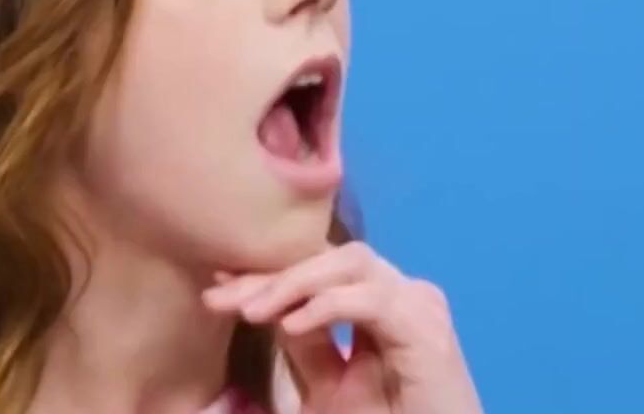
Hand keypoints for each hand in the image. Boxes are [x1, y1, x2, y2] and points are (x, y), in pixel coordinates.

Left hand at [202, 242, 482, 412]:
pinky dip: (327, 307)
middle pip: (330, 257)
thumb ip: (304, 345)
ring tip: (251, 312)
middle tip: (222, 297)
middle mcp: (403, 294)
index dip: (266, 276)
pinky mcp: (428, 328)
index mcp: (380, 303)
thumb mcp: (329, 387)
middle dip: (272, 275)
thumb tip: (256, 302)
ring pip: (350, 264)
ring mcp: (419, 306)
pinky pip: (372, 299)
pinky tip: (290, 326)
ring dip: (294, 283)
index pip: (318, 270)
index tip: (216, 288)